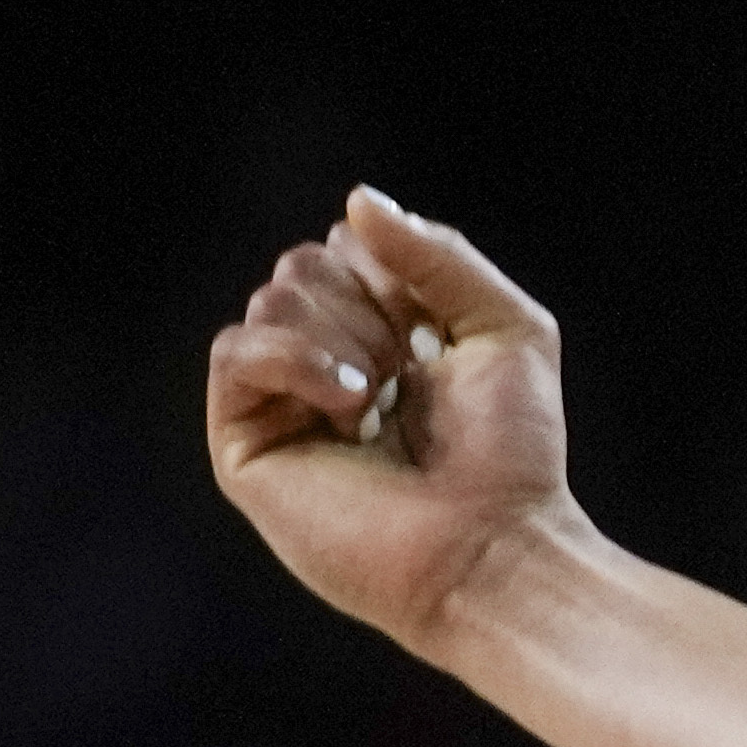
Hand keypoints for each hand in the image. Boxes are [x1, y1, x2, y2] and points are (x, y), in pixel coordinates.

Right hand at [203, 188, 577, 655]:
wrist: (493, 546)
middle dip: (370, 308)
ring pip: (272, 300)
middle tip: (409, 375)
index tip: (440, 336)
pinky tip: (351, 405)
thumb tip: (357, 200)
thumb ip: (439, 254)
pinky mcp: (246, 442)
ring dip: (345, 340)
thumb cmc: (511, 452)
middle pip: (305, 264)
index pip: (350, 246)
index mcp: (381, 333)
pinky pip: (234, 352)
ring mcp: (281, 403)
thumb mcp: (506, 325)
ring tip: (382, 402)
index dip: (397, 275)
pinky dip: (296, 361)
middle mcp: (323, 363)